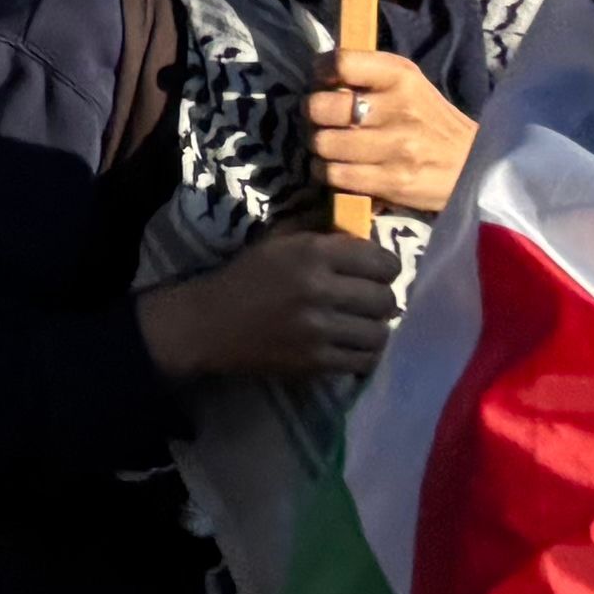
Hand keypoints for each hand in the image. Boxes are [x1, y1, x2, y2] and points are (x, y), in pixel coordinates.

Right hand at [138, 231, 402, 382]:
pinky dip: (365, 354)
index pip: (381, 261)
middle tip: (369, 302)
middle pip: (386, 298)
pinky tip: (353, 346)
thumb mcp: (277, 242)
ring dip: (375, 329)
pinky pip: (365, 360)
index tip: (378, 273)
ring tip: (363, 326)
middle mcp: (319, 288)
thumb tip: (364, 232)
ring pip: (380, 332)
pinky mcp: (315, 361)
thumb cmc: (245, 278)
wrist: (207, 323)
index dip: (386, 267)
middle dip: (382, 299)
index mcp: (311, 253)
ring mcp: (318, 329)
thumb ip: (320, 233)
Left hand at [309, 45, 479, 221]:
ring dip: (319, 148)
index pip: (342, 62)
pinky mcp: (393, 180)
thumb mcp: (410, 87)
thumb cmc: (432, 124)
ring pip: (323, 143)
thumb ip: (368, 78)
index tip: (323, 84)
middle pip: (321, 106)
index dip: (321, 73)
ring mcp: (396, 145)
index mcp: (402, 76)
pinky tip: (338, 170)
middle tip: (324, 122)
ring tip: (332, 148)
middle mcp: (399, 107)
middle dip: (314, 116)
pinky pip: (335, 174)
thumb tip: (318, 79)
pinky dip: (327, 173)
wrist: (475, 167)